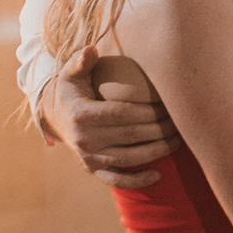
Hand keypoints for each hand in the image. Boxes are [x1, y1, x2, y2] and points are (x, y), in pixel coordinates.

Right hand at [42, 46, 181, 189]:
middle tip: (182, 120)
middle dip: (160, 129)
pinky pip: (115, 179)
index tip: (170, 105)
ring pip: (128, 159)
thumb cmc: (70, 89)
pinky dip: (136, 181)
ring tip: (179, 141)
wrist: (51, 115)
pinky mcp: (91, 168)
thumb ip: (82, 61)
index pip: (123, 113)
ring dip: (157, 152)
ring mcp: (88, 156)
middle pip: (131, 135)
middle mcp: (84, 139)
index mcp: (82, 114)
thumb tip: (92, 50)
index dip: (149, 110)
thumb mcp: (71, 73)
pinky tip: (158, 176)